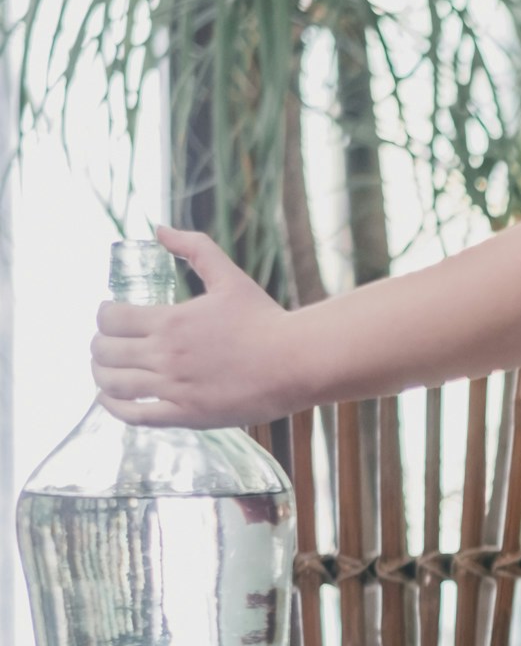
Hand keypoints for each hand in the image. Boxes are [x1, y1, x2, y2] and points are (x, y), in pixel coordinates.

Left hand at [91, 226, 302, 427]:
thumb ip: (194, 248)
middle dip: (98, 345)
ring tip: (103, 371)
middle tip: (106, 344)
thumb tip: (160, 229)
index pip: (110, 319)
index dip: (103, 316)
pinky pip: (135, 416)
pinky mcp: (186, 415)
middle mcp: (166, 355)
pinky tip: (111, 401)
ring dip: (100, 375)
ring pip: (112, 384)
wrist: (295, 362)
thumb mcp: (229, 276)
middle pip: (104, 351)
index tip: (109, 317)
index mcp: (171, 320)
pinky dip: (114, 408)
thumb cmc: (265, 319)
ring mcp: (174, 388)